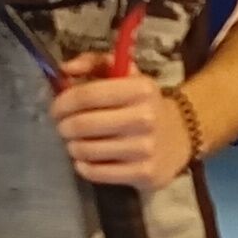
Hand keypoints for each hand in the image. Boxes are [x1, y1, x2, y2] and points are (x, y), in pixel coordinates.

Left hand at [51, 73, 190, 188]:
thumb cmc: (142, 102)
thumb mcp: (124, 73)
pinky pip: (97, 174)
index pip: (86, 95)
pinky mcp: (144, 174)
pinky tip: (87, 159)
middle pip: (81, 125)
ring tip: (78, 142)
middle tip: (64, 127)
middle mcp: (144, 118)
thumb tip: (64, 70)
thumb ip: (93, 63)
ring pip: (86, 151)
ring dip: (73, 146)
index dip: (62, 103)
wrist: (180, 135)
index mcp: (140, 89)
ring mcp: (145, 149)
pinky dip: (84, 166)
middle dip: (64, 126)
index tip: (57, 109)